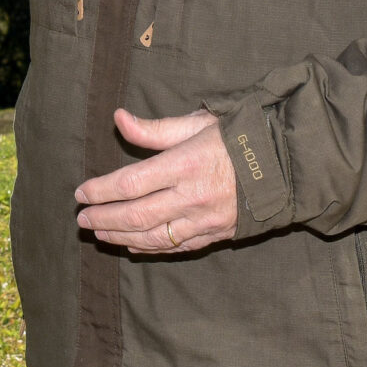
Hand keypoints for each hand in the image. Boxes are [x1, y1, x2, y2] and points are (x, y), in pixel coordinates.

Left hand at [73, 109, 238, 253]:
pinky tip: (131, 245)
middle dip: (103, 217)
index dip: (101, 190)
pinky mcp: (215, 235)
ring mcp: (205, 220)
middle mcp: (192, 197)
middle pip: (136, 215)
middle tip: (81, 218)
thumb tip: (118, 118)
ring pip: (153, 236)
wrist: (285, 166)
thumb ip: (154, 129)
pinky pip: (176, 247)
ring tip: (98, 233)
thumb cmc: (237, 138)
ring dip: (120, 236)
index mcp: (185, 164)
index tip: (80, 192)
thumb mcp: (197, 123)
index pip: (131, 183)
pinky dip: (149, 248)